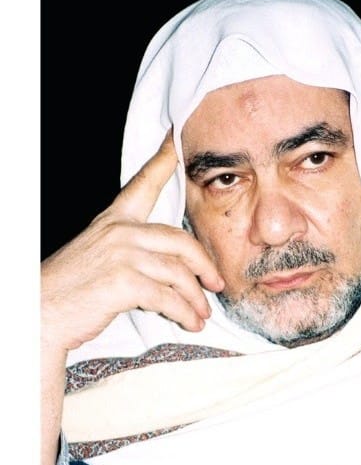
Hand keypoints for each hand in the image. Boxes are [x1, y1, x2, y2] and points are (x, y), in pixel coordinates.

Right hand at [41, 129, 223, 352]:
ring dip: (196, 298)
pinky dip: (185, 313)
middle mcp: (120, 232)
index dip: (164, 161)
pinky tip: (190, 323)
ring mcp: (122, 255)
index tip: (177, 141)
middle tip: (216, 283)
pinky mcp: (124, 282)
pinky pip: (168, 298)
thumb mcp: (98, 255)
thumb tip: (170, 267)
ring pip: (179, 273)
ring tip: (202, 314)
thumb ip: (130, 251)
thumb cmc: (71, 289)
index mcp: (113, 221)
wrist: (40, 313)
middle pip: (181, 240)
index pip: (143, 184)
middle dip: (204, 265)